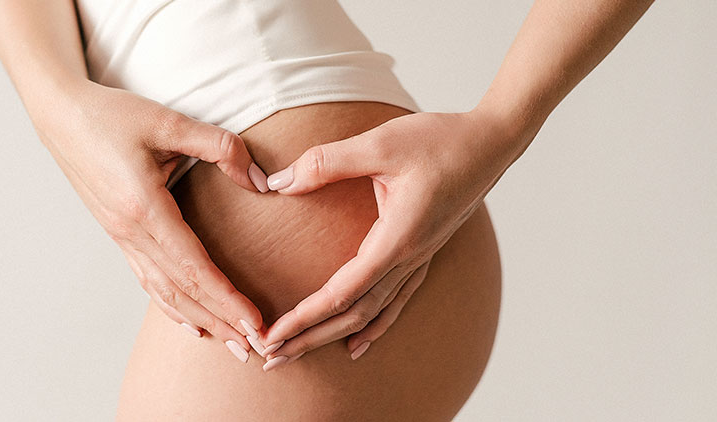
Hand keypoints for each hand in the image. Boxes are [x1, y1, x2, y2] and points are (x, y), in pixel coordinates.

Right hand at [32, 81, 268, 357]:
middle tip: (255, 350)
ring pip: (164, 292)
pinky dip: (172, 305)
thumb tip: (261, 180)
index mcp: (144, 209)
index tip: (255, 323)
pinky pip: (147, 280)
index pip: (194, 268)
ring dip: (200, 320)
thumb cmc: (112, 115)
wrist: (60, 115)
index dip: (226, 299)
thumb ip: (220, 147)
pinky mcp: (118, 234)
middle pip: (182, 291)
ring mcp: (121, 237)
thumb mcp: (168, 122)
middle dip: (221, 322)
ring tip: (230, 344)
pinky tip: (190, 321)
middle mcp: (130, 232)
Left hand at [258, 109, 531, 367]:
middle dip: (310, 338)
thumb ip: (326, 163)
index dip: (305, 318)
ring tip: (300, 354)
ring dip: (333, 336)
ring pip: (373, 313)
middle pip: (354, 314)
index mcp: (397, 239)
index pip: (342, 292)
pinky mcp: (422, 252)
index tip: (273, 336)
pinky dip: (373, 326)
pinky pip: (395, 301)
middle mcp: (409, 258)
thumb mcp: (380, 144)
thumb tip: (277, 183)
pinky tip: (359, 342)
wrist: (492, 144)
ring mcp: (418, 259)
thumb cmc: (441, 140)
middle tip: (271, 359)